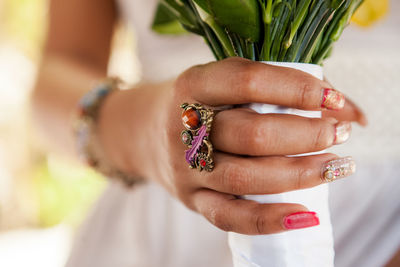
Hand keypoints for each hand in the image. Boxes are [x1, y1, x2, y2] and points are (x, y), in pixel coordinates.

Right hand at [98, 57, 364, 234]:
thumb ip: (278, 87)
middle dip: (305, 135)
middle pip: (252, 134)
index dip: (296, 89)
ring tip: (335, 166)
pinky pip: (229, 217)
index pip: (249, 81)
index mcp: (193, 85)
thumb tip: (351, 111)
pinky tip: (305, 215)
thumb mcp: (222, 82)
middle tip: (338, 133)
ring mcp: (186, 168)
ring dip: (299, 174)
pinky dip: (269, 219)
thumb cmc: (197, 103)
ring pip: (245, 177)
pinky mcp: (191, 199)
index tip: (333, 99)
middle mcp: (185, 126)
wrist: (143, 131)